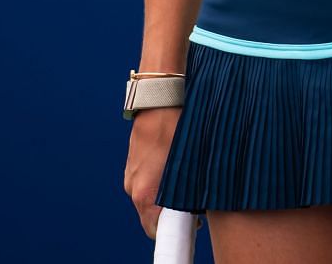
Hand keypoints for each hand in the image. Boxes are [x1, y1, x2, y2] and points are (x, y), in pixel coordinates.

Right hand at [124, 106, 199, 238]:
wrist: (159, 99)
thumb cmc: (178, 129)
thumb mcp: (190, 165)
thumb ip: (190, 193)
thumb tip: (200, 210)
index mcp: (145, 193)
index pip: (155, 230)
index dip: (175, 231)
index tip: (192, 225)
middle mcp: (133, 187)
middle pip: (152, 215)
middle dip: (171, 214)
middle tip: (195, 203)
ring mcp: (131, 175)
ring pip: (149, 199)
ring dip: (165, 197)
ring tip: (186, 182)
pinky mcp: (133, 165)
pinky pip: (146, 183)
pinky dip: (159, 183)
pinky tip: (175, 168)